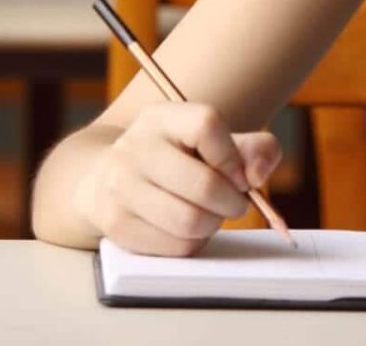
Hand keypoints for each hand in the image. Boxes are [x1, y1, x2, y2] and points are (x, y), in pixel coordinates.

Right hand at [77, 103, 281, 256]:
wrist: (108, 178)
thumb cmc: (180, 160)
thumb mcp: (216, 142)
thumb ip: (256, 150)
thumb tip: (257, 176)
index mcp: (162, 118)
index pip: (207, 125)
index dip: (234, 157)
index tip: (240, 176)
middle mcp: (134, 148)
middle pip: (205, 185)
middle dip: (232, 202)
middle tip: (232, 203)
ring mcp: (119, 187)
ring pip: (190, 222)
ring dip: (212, 225)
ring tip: (208, 215)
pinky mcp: (115, 224)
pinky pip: (175, 246)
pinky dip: (192, 243)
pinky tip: (184, 229)